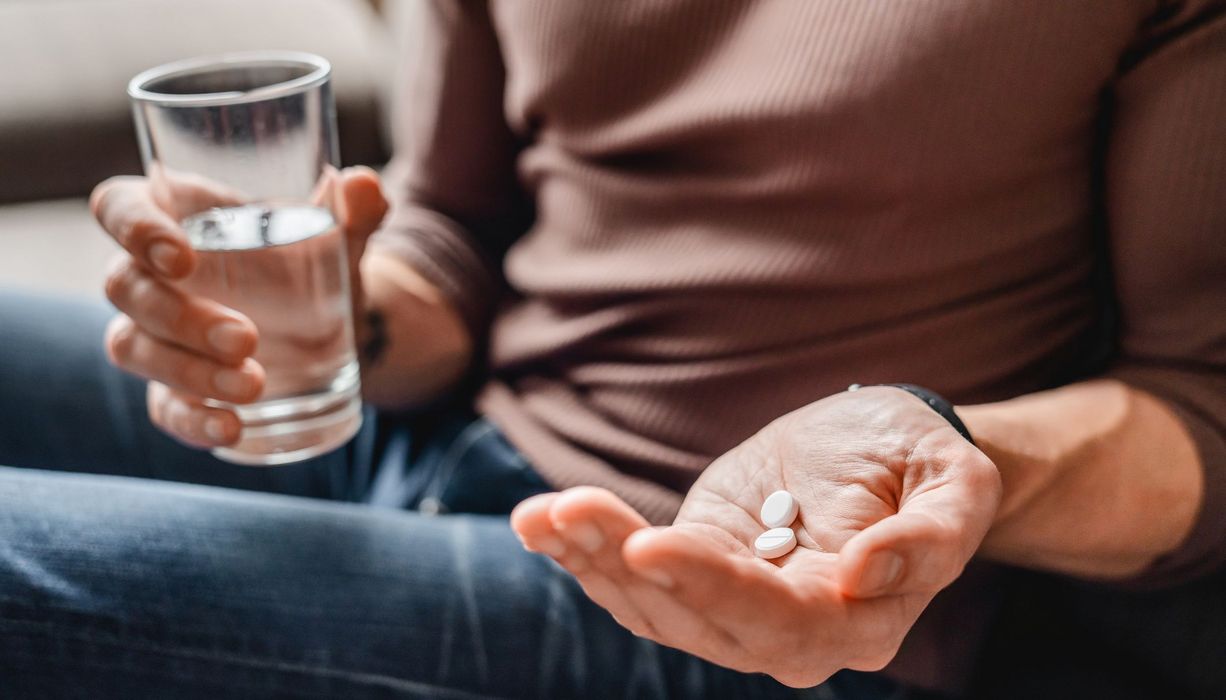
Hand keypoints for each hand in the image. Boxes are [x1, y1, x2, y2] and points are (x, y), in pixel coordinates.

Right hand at [90, 167, 387, 448]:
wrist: (337, 324)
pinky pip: (163, 407)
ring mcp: (155, 334)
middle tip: (248, 338)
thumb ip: (354, 210)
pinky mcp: (175, 387)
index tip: (180, 258)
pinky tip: (233, 429)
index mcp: (178, 216)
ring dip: (188, 371)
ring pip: (133, 349)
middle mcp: (150, 274)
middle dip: (181, 318)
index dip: (133, 228)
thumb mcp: (338, 235)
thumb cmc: (314, 260)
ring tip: (255, 385)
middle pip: (125, 288)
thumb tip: (363, 186)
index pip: (118, 206)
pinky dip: (192, 422)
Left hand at [511, 387, 1000, 686]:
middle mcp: (788, 633)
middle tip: (568, 511)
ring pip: (652, 607)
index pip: (777, 622)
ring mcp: (734, 605)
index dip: (713, 587)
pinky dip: (586, 552)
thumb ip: (932, 536)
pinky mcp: (698, 569)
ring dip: (590, 561)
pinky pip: (637, 578)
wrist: (884, 451)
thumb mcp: (957, 483)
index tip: (652, 543)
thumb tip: (862, 573)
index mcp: (855, 622)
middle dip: (628, 569)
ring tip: (540, 515)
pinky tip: (541, 521)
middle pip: (697, 621)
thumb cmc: (925, 462)